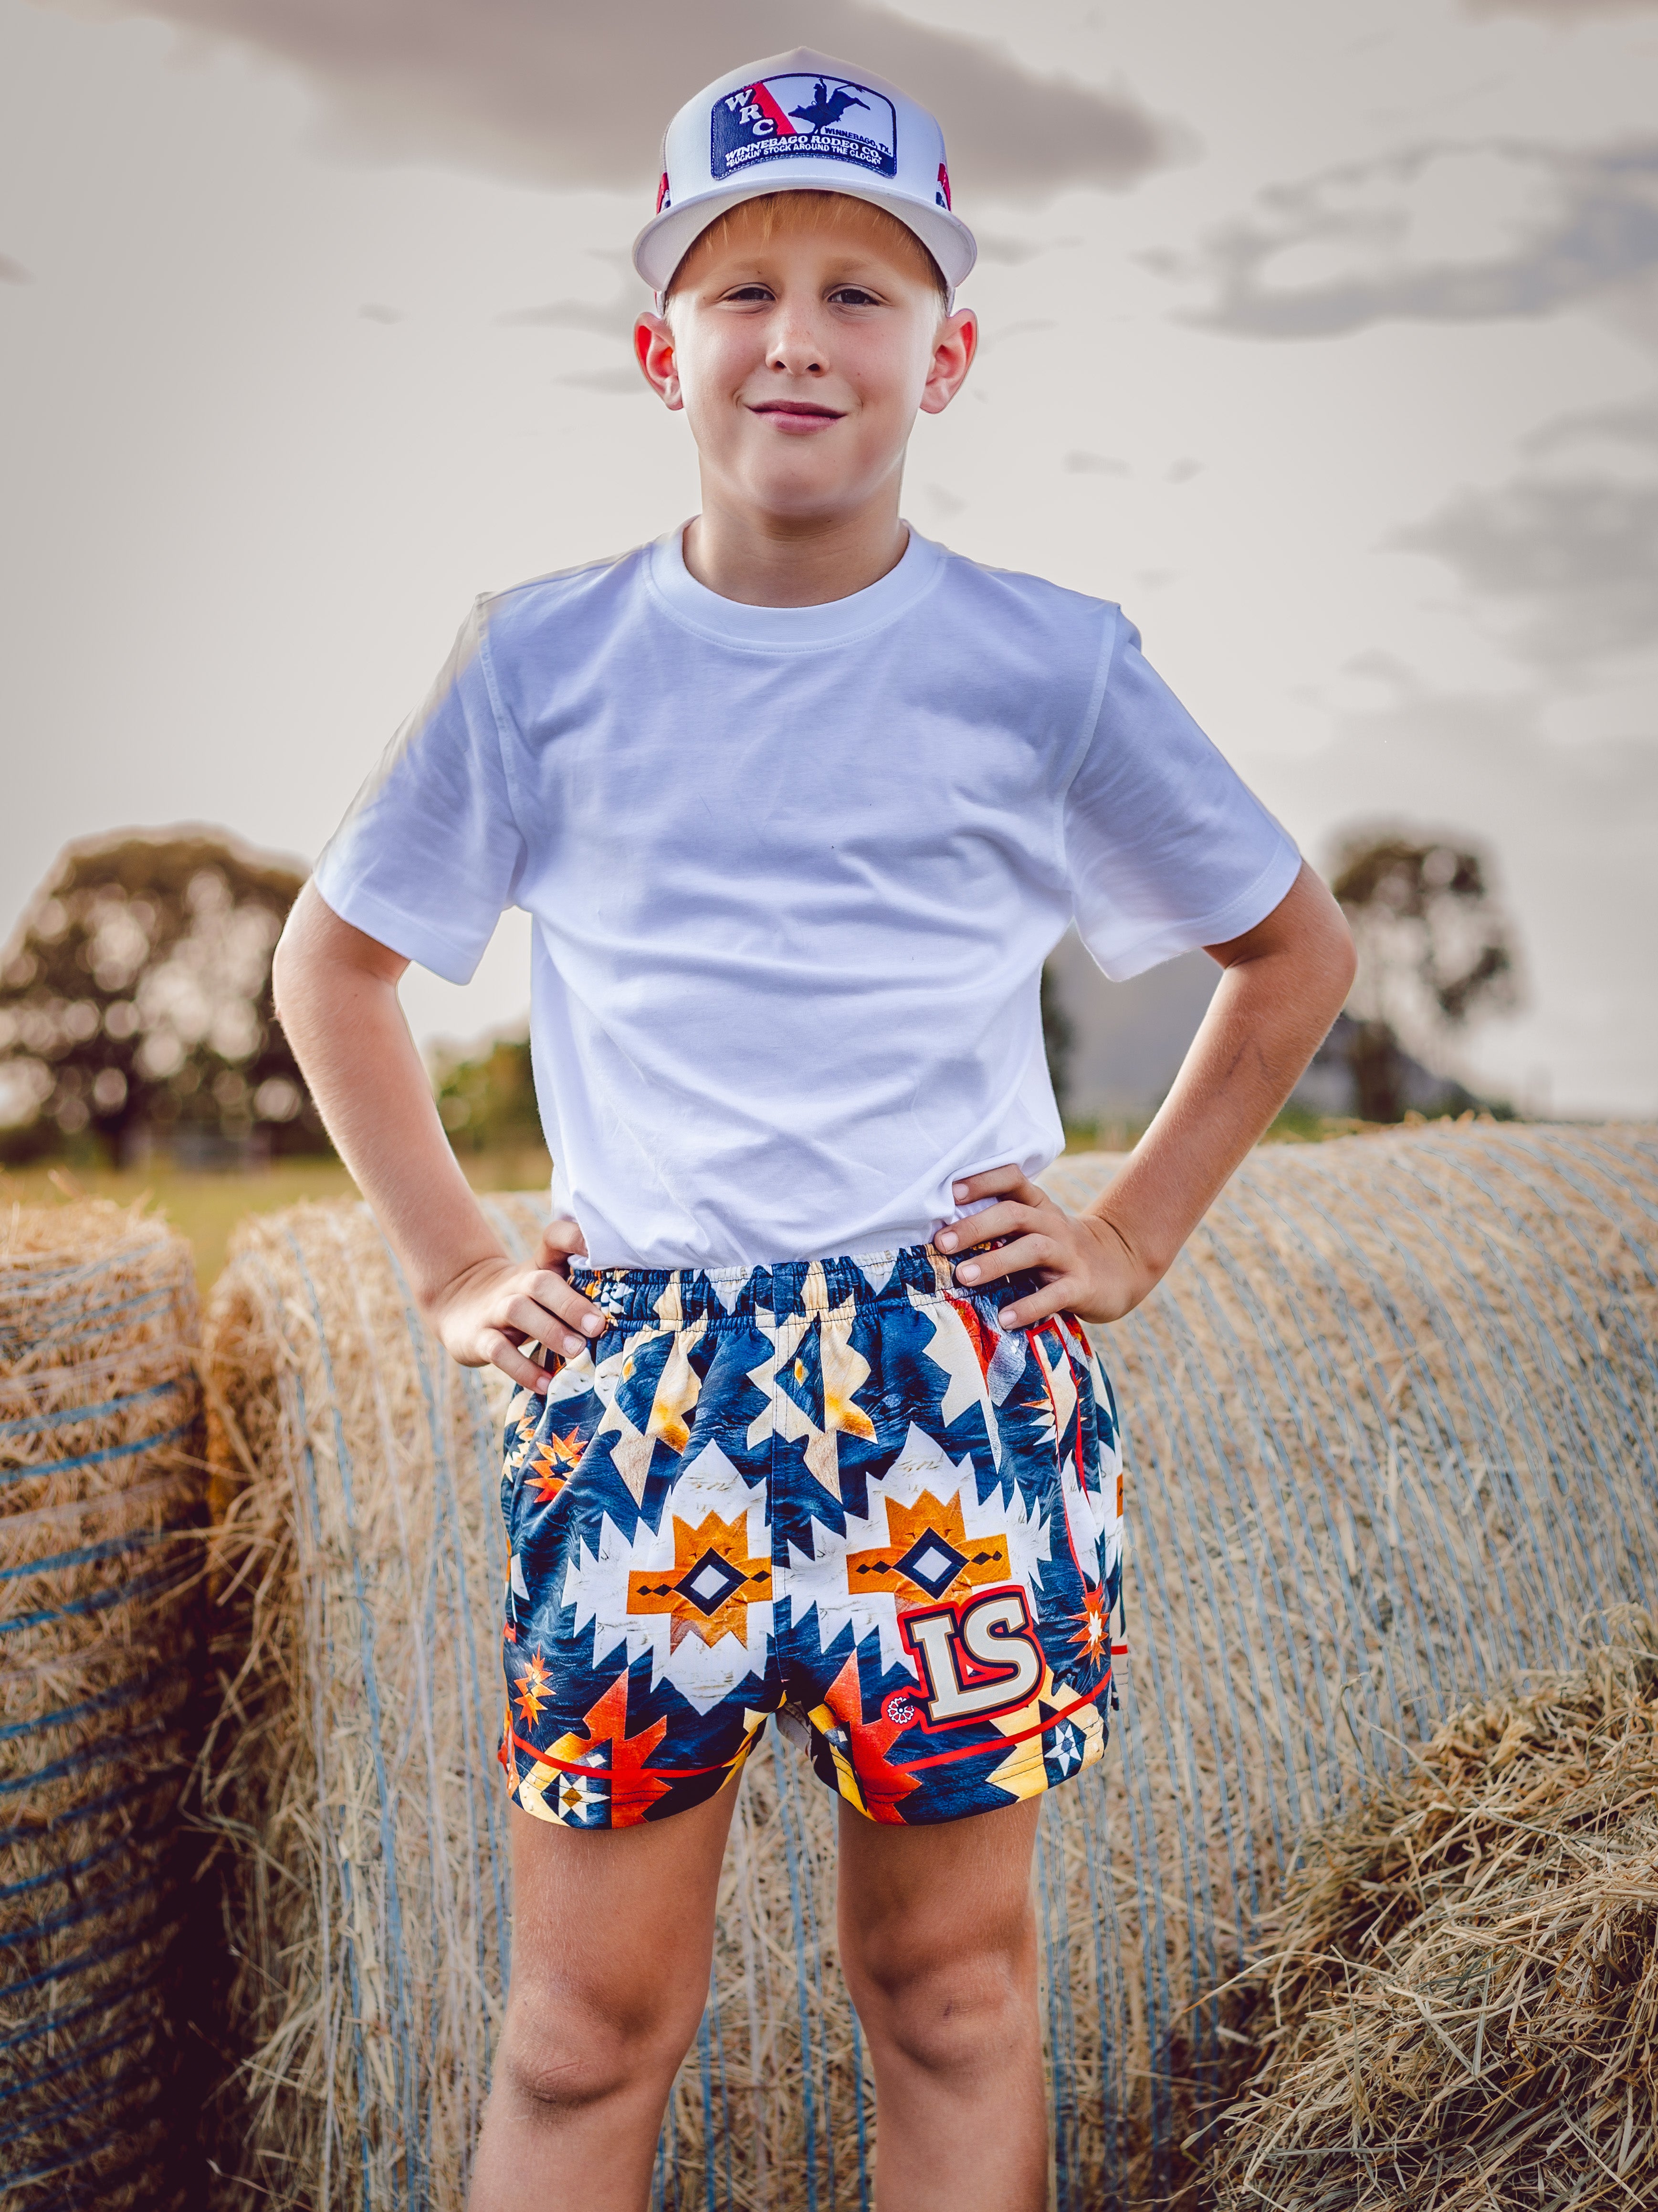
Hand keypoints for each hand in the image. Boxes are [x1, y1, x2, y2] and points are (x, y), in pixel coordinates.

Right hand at [428, 1217, 608, 1391]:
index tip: (596, 1248)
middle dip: (570, 1303)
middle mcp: (517, 1284)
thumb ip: (580, 1294)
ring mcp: (494, 1310)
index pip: (553, 1238)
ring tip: (577, 1352)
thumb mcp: (548, 1290)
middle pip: (540, 1282)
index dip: (573, 1237)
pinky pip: (498, 1351)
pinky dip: (522, 1369)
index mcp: (539, 1267)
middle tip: (597, 1325)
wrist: (459, 1306)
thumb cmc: (527, 1303)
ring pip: (518, 1311)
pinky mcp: (477, 1338)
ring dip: (549, 1331)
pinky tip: (545, 1384)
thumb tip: (633, 1315)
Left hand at [934, 1166, 1156, 1328]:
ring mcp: (1068, 1255)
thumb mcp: (1034, 1227)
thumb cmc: (1057, 1248)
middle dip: (975, 1227)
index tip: (951, 1192)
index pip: (1012, 1179)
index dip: (983, 1181)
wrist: (1119, 1267)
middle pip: (1014, 1215)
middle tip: (941, 1243)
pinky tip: (1004, 1319)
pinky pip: (1054, 1295)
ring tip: (964, 1278)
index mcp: (1038, 1205)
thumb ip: (998, 1224)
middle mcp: (1052, 1224)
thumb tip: (938, 1232)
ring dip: (996, 1262)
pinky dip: (1029, 1306)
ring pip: (1032, 1250)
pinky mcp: (1081, 1286)